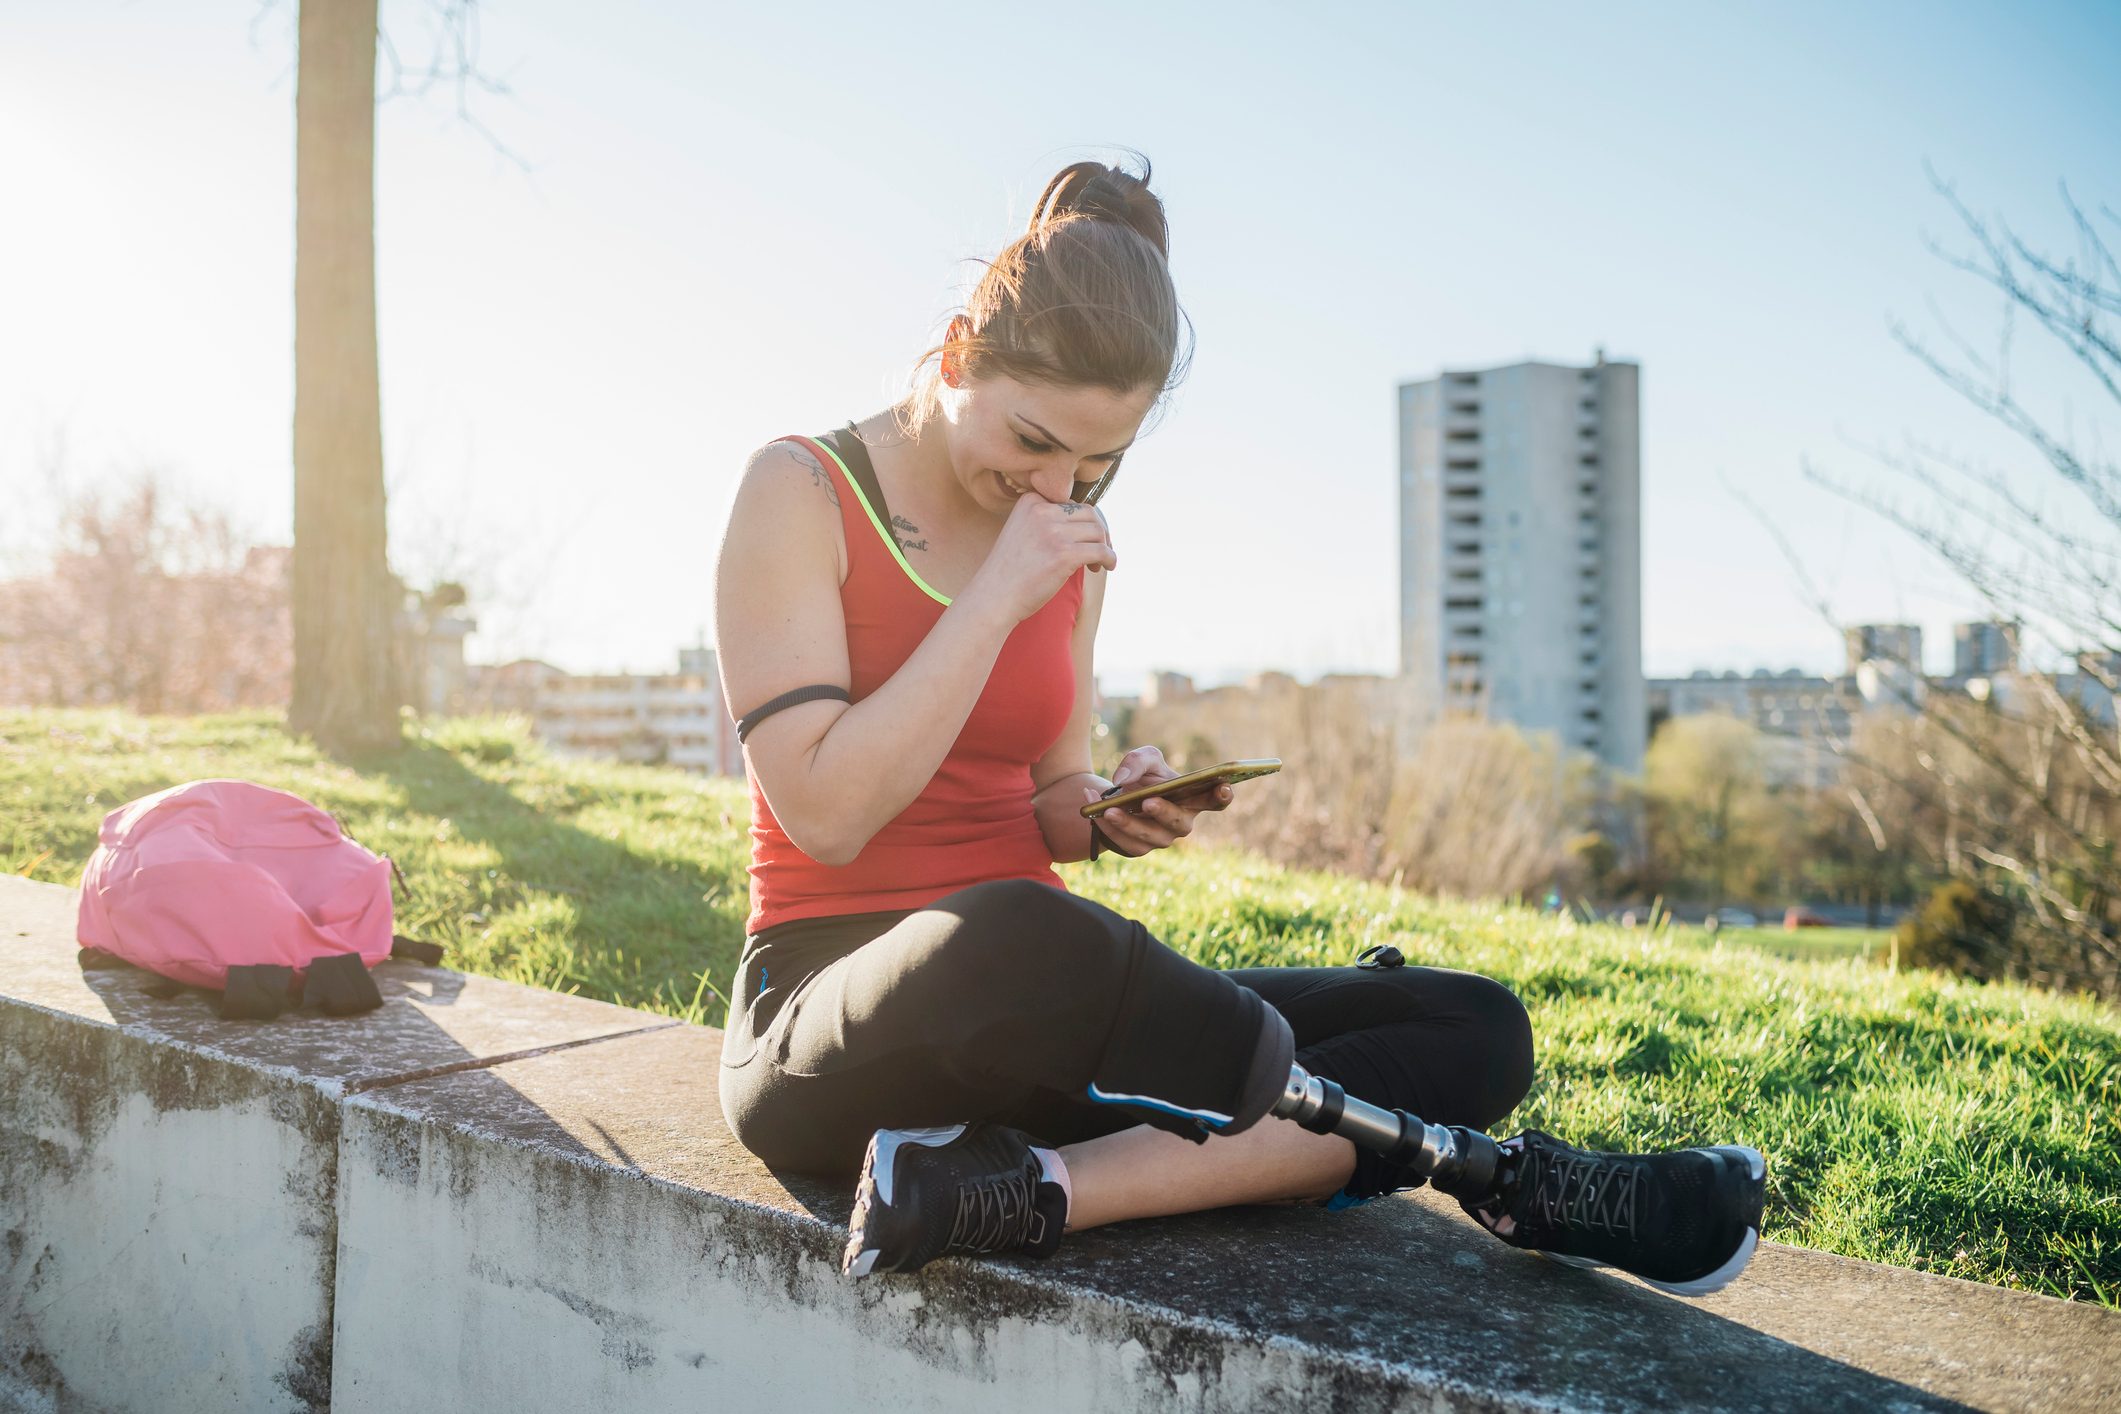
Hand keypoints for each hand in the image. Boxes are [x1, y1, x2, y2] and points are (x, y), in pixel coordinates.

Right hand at [967, 490, 1117, 623]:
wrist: (995, 596)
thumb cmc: (1011, 570)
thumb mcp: (1023, 531)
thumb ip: (1047, 521)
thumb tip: (1090, 522)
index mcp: (1030, 502)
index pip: (1071, 503)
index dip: (1082, 522)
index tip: (1082, 540)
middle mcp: (1041, 511)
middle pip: (1089, 514)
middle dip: (1099, 532)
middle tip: (1098, 550)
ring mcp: (1053, 532)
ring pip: (1097, 531)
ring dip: (1104, 546)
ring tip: (1097, 564)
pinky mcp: (1064, 554)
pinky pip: (1101, 550)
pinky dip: (1110, 558)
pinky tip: (1106, 567)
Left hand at [1080, 745, 1233, 856]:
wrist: (1118, 795)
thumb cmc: (1143, 776)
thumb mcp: (1144, 758)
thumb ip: (1137, 760)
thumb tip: (1123, 779)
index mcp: (1193, 798)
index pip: (1216, 800)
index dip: (1223, 796)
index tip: (1223, 786)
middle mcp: (1182, 822)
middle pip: (1179, 823)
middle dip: (1164, 813)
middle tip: (1148, 802)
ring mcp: (1162, 839)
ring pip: (1148, 836)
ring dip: (1128, 823)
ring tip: (1109, 809)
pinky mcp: (1139, 848)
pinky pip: (1125, 843)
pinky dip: (1108, 827)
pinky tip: (1094, 811)